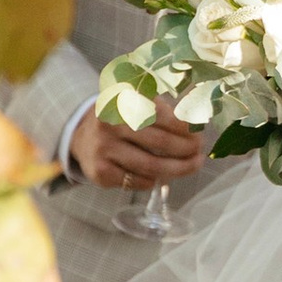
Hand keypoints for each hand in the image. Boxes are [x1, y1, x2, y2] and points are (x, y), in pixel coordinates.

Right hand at [71, 99, 208, 192]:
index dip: (186, 127)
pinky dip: (154, 181)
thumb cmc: (121, 119)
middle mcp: (109, 123)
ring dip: (178, 169)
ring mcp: (103, 149)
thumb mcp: (137, 102)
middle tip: (200, 153)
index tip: (199, 133)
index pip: (162, 115)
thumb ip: (165, 109)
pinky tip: (162, 176)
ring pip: (151, 166)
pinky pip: (137, 181)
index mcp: (121, 100)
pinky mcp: (100, 172)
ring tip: (192, 166)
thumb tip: (199, 122)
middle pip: (160, 142)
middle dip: (187, 150)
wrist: (81, 136)